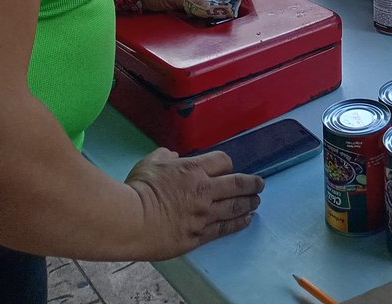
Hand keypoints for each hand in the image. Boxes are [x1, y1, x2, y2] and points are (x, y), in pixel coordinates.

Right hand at [126, 147, 262, 258]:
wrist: (130, 222)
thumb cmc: (138, 189)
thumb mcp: (152, 162)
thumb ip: (167, 155)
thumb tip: (174, 155)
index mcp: (193, 169)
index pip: (223, 162)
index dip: (227, 164)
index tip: (228, 168)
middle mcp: (204, 191)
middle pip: (237, 184)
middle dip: (252, 184)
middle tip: (260, 184)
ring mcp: (203, 215)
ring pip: (234, 207)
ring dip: (249, 203)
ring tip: (257, 202)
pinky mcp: (198, 236)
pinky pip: (224, 228)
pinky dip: (238, 223)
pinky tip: (246, 220)